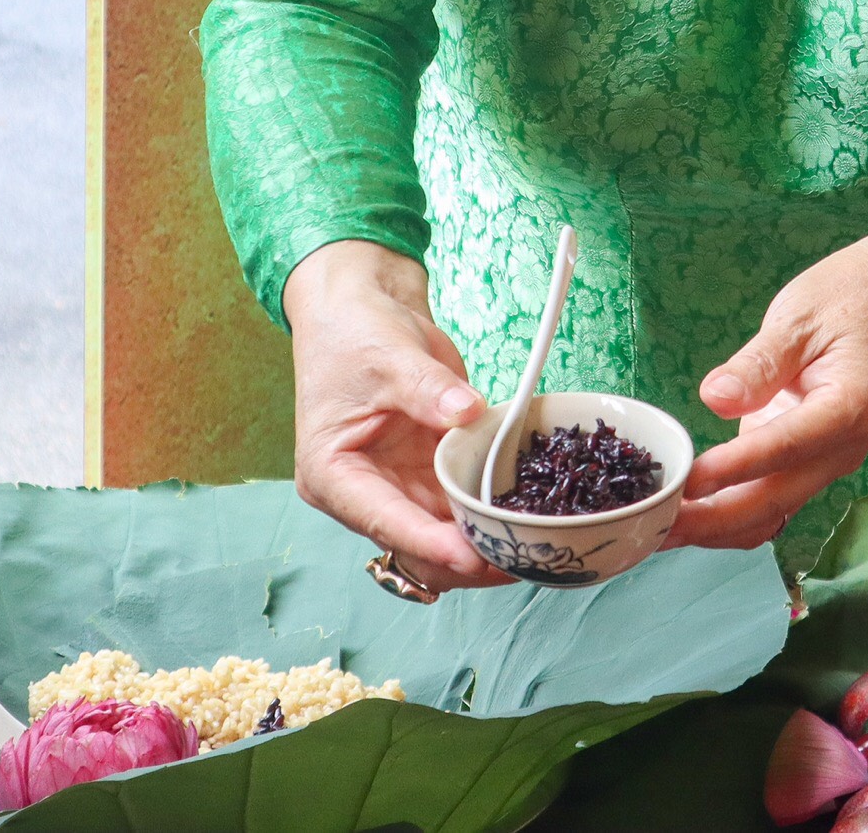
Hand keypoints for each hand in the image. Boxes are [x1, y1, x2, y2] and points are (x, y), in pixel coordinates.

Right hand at [283, 240, 507, 591]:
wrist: (361, 310)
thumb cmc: (354, 332)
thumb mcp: (388, 354)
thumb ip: (427, 388)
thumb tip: (467, 412)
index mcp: (332, 475)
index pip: (385, 521)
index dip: (432, 544)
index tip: (474, 557)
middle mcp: (363, 493)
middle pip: (416, 545)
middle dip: (466, 556)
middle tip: (521, 557)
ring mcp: (398, 487)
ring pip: (443, 537)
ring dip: (484, 543)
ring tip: (535, 547)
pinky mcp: (427, 474)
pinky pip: (460, 506)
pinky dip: (489, 513)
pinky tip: (528, 517)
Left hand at [668, 202, 867, 551]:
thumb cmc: (843, 302)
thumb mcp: (799, 317)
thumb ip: (760, 362)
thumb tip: (716, 397)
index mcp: (847, 408)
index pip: (785, 447)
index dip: (735, 468)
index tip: (688, 482)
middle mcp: (841, 448)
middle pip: (775, 499)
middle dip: (714, 520)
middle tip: (655, 527)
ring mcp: (824, 462)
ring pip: (769, 513)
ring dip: (716, 530)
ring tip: (658, 532)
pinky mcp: (803, 462)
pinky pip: (767, 504)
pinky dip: (728, 519)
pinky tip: (687, 520)